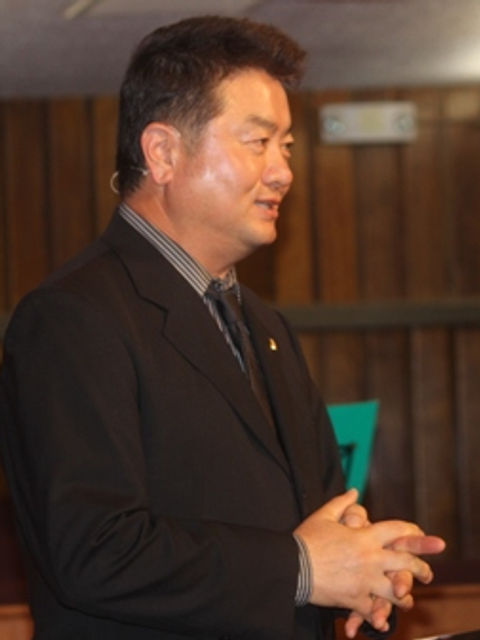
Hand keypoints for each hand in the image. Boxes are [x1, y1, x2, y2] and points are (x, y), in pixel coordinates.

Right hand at [294, 490, 443, 629]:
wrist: (292, 566)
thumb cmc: (306, 539)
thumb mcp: (323, 516)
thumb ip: (342, 503)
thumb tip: (354, 491)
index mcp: (364, 537)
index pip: (396, 531)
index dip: (414, 532)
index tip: (426, 536)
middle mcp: (369, 559)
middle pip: (406, 563)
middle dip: (421, 569)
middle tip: (428, 574)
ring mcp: (364, 581)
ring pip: (395, 592)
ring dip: (403, 597)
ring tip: (405, 599)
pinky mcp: (354, 599)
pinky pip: (373, 611)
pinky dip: (378, 616)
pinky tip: (382, 620)